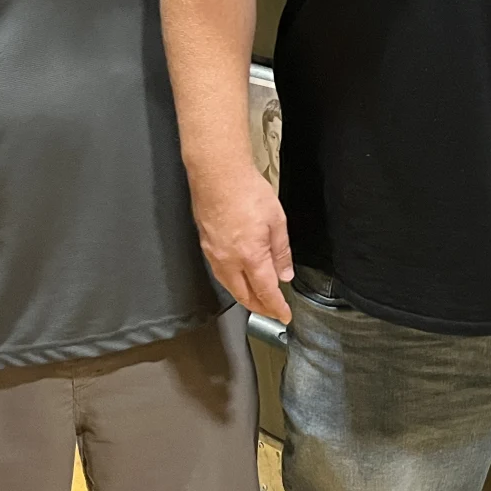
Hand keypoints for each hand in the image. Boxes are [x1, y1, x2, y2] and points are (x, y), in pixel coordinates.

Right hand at [191, 167, 294, 323]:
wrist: (218, 175)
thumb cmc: (248, 192)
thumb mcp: (277, 221)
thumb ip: (281, 252)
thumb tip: (285, 275)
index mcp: (250, 256)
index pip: (265, 291)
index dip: (276, 307)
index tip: (285, 316)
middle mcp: (229, 260)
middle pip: (244, 295)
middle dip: (260, 308)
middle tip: (273, 312)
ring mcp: (214, 254)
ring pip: (229, 286)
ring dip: (245, 297)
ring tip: (258, 301)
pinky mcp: (206, 245)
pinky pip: (220, 274)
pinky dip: (232, 284)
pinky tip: (239, 281)